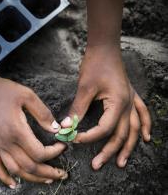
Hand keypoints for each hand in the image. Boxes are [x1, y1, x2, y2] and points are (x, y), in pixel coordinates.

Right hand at [0, 77, 67, 187]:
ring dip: (32, 178)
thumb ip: (43, 113)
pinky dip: (5, 178)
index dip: (54, 153)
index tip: (62, 145)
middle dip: (48, 173)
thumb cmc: (3, 91)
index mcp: (17, 131)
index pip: (39, 153)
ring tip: (46, 180)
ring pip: (16, 170)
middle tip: (62, 174)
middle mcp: (6, 143)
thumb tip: (56, 129)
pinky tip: (14, 183)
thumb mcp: (27, 96)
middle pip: (30, 167)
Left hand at [61, 46, 150, 169]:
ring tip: (121, 162)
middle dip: (109, 151)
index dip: (88, 137)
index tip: (73, 140)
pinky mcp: (130, 96)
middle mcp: (128, 105)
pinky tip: (145, 137)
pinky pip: (141, 114)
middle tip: (97, 165)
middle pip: (121, 134)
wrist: (104, 47)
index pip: (104, 129)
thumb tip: (66, 127)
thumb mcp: (84, 88)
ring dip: (128, 146)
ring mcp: (131, 100)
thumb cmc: (94, 65)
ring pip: (133, 129)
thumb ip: (77, 109)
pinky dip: (144, 126)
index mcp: (118, 103)